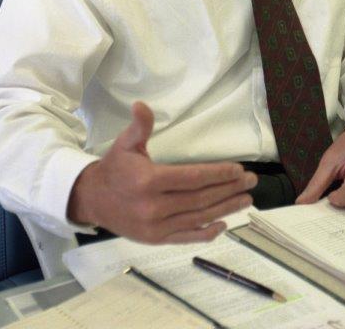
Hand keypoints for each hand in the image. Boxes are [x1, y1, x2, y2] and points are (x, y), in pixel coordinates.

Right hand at [67, 101, 256, 242]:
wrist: (93, 199)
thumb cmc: (115, 167)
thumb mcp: (125, 143)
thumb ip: (139, 126)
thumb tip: (142, 105)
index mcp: (149, 181)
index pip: (192, 178)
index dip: (218, 174)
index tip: (238, 170)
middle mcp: (154, 206)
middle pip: (200, 198)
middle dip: (229, 189)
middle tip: (251, 182)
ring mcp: (156, 226)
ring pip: (198, 217)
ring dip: (225, 209)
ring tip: (245, 200)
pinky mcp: (156, 239)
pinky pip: (186, 237)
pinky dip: (206, 232)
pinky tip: (223, 225)